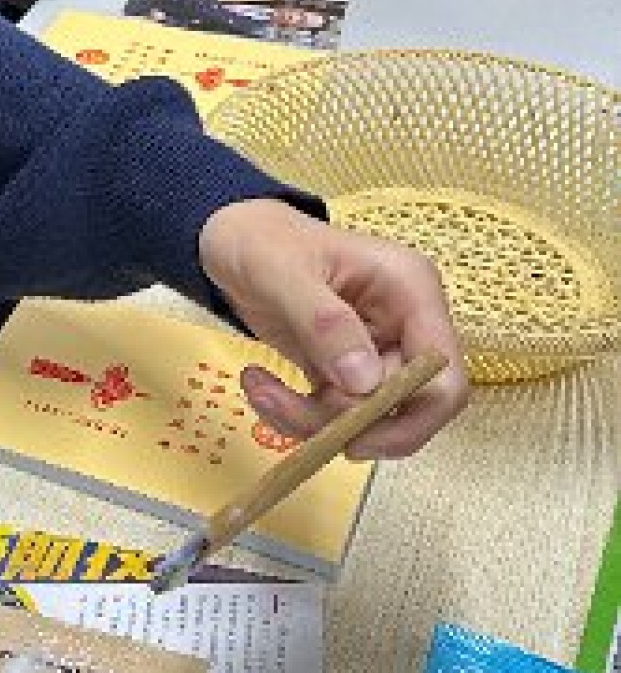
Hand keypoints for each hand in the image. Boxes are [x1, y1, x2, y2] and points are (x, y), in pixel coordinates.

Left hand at [197, 199, 466, 458]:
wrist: (230, 238)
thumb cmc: (260, 240)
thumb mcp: (283, 272)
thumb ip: (325, 323)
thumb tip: (366, 383)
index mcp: (410, 291)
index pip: (443, 374)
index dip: (413, 417)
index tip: (354, 434)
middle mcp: (403, 325)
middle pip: (403, 407)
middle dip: (344, 420)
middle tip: (283, 406)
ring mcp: (375, 350)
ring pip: (365, 418)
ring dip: (309, 419)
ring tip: (257, 387)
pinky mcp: (343, 370)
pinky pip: (333, 415)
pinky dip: (295, 415)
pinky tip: (259, 385)